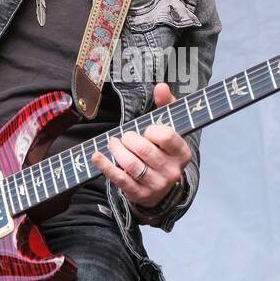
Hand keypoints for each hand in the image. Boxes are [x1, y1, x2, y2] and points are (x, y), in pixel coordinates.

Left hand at [92, 82, 190, 208]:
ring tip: (113, 143)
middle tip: (125, 136)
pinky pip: (119, 179)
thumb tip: (161, 86)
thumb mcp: (169, 127)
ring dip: (117, 150)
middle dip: (129, 139)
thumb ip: (166, 105)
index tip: (146, 130)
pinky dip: (105, 165)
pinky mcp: (139, 194)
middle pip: (144, 150)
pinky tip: (97, 155)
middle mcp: (172, 171)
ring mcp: (156, 185)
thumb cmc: (163, 150)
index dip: (151, 130)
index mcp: (182, 153)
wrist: (162, 187)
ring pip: (131, 165)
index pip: (166, 136)